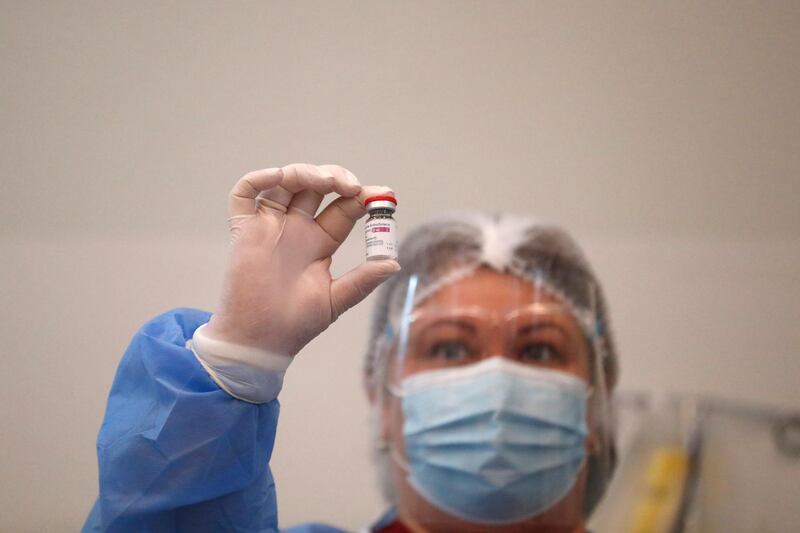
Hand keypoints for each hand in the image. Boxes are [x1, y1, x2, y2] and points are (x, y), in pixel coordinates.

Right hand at [204, 163, 399, 355]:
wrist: (260, 342)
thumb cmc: (295, 324)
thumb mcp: (335, 299)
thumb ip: (363, 280)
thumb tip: (394, 264)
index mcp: (319, 242)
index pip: (343, 209)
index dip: (362, 197)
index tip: (383, 195)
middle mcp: (296, 229)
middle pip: (316, 188)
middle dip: (336, 179)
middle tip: (352, 186)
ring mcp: (269, 226)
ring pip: (285, 183)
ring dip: (306, 173)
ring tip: (326, 181)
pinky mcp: (243, 229)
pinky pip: (245, 193)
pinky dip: (260, 178)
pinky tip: (280, 177)